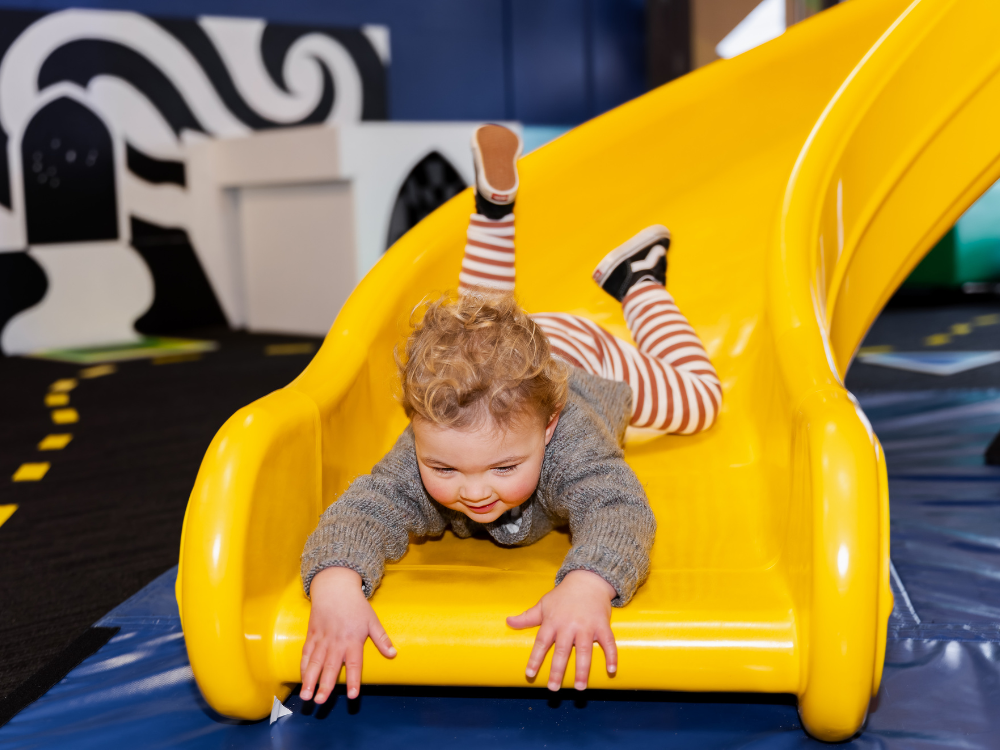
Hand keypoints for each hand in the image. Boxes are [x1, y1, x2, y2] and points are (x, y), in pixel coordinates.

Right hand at [299, 567, 395, 701]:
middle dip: (325, 685)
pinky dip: (303, 666)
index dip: (354, 680)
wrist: (335, 588)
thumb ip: (381, 639)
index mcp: (353, 640)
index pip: (354, 664)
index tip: (352, 696)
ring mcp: (322, 639)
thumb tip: (393, 654)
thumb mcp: (372, 620)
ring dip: (309, 680)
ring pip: (314, 662)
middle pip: (330, 667)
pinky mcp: (312, 635)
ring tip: (306, 695)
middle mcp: (336, 642)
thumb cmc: (356, 605)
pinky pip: (306, 653)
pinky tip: (302, 678)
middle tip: (320, 701)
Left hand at [506, 569, 616, 690]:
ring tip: (580, 688)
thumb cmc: (563, 595)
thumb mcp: (543, 604)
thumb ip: (527, 617)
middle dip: (557, 670)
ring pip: (584, 651)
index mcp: (553, 621)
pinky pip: (608, 642)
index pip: (541, 642)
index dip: (535, 658)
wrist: (587, 580)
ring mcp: (586, 626)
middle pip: (562, 651)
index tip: (529, 674)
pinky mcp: (602, 625)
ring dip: (582, 670)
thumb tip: (508, 622)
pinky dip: (611, 656)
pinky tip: (611, 670)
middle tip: (553, 688)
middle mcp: (569, 625)